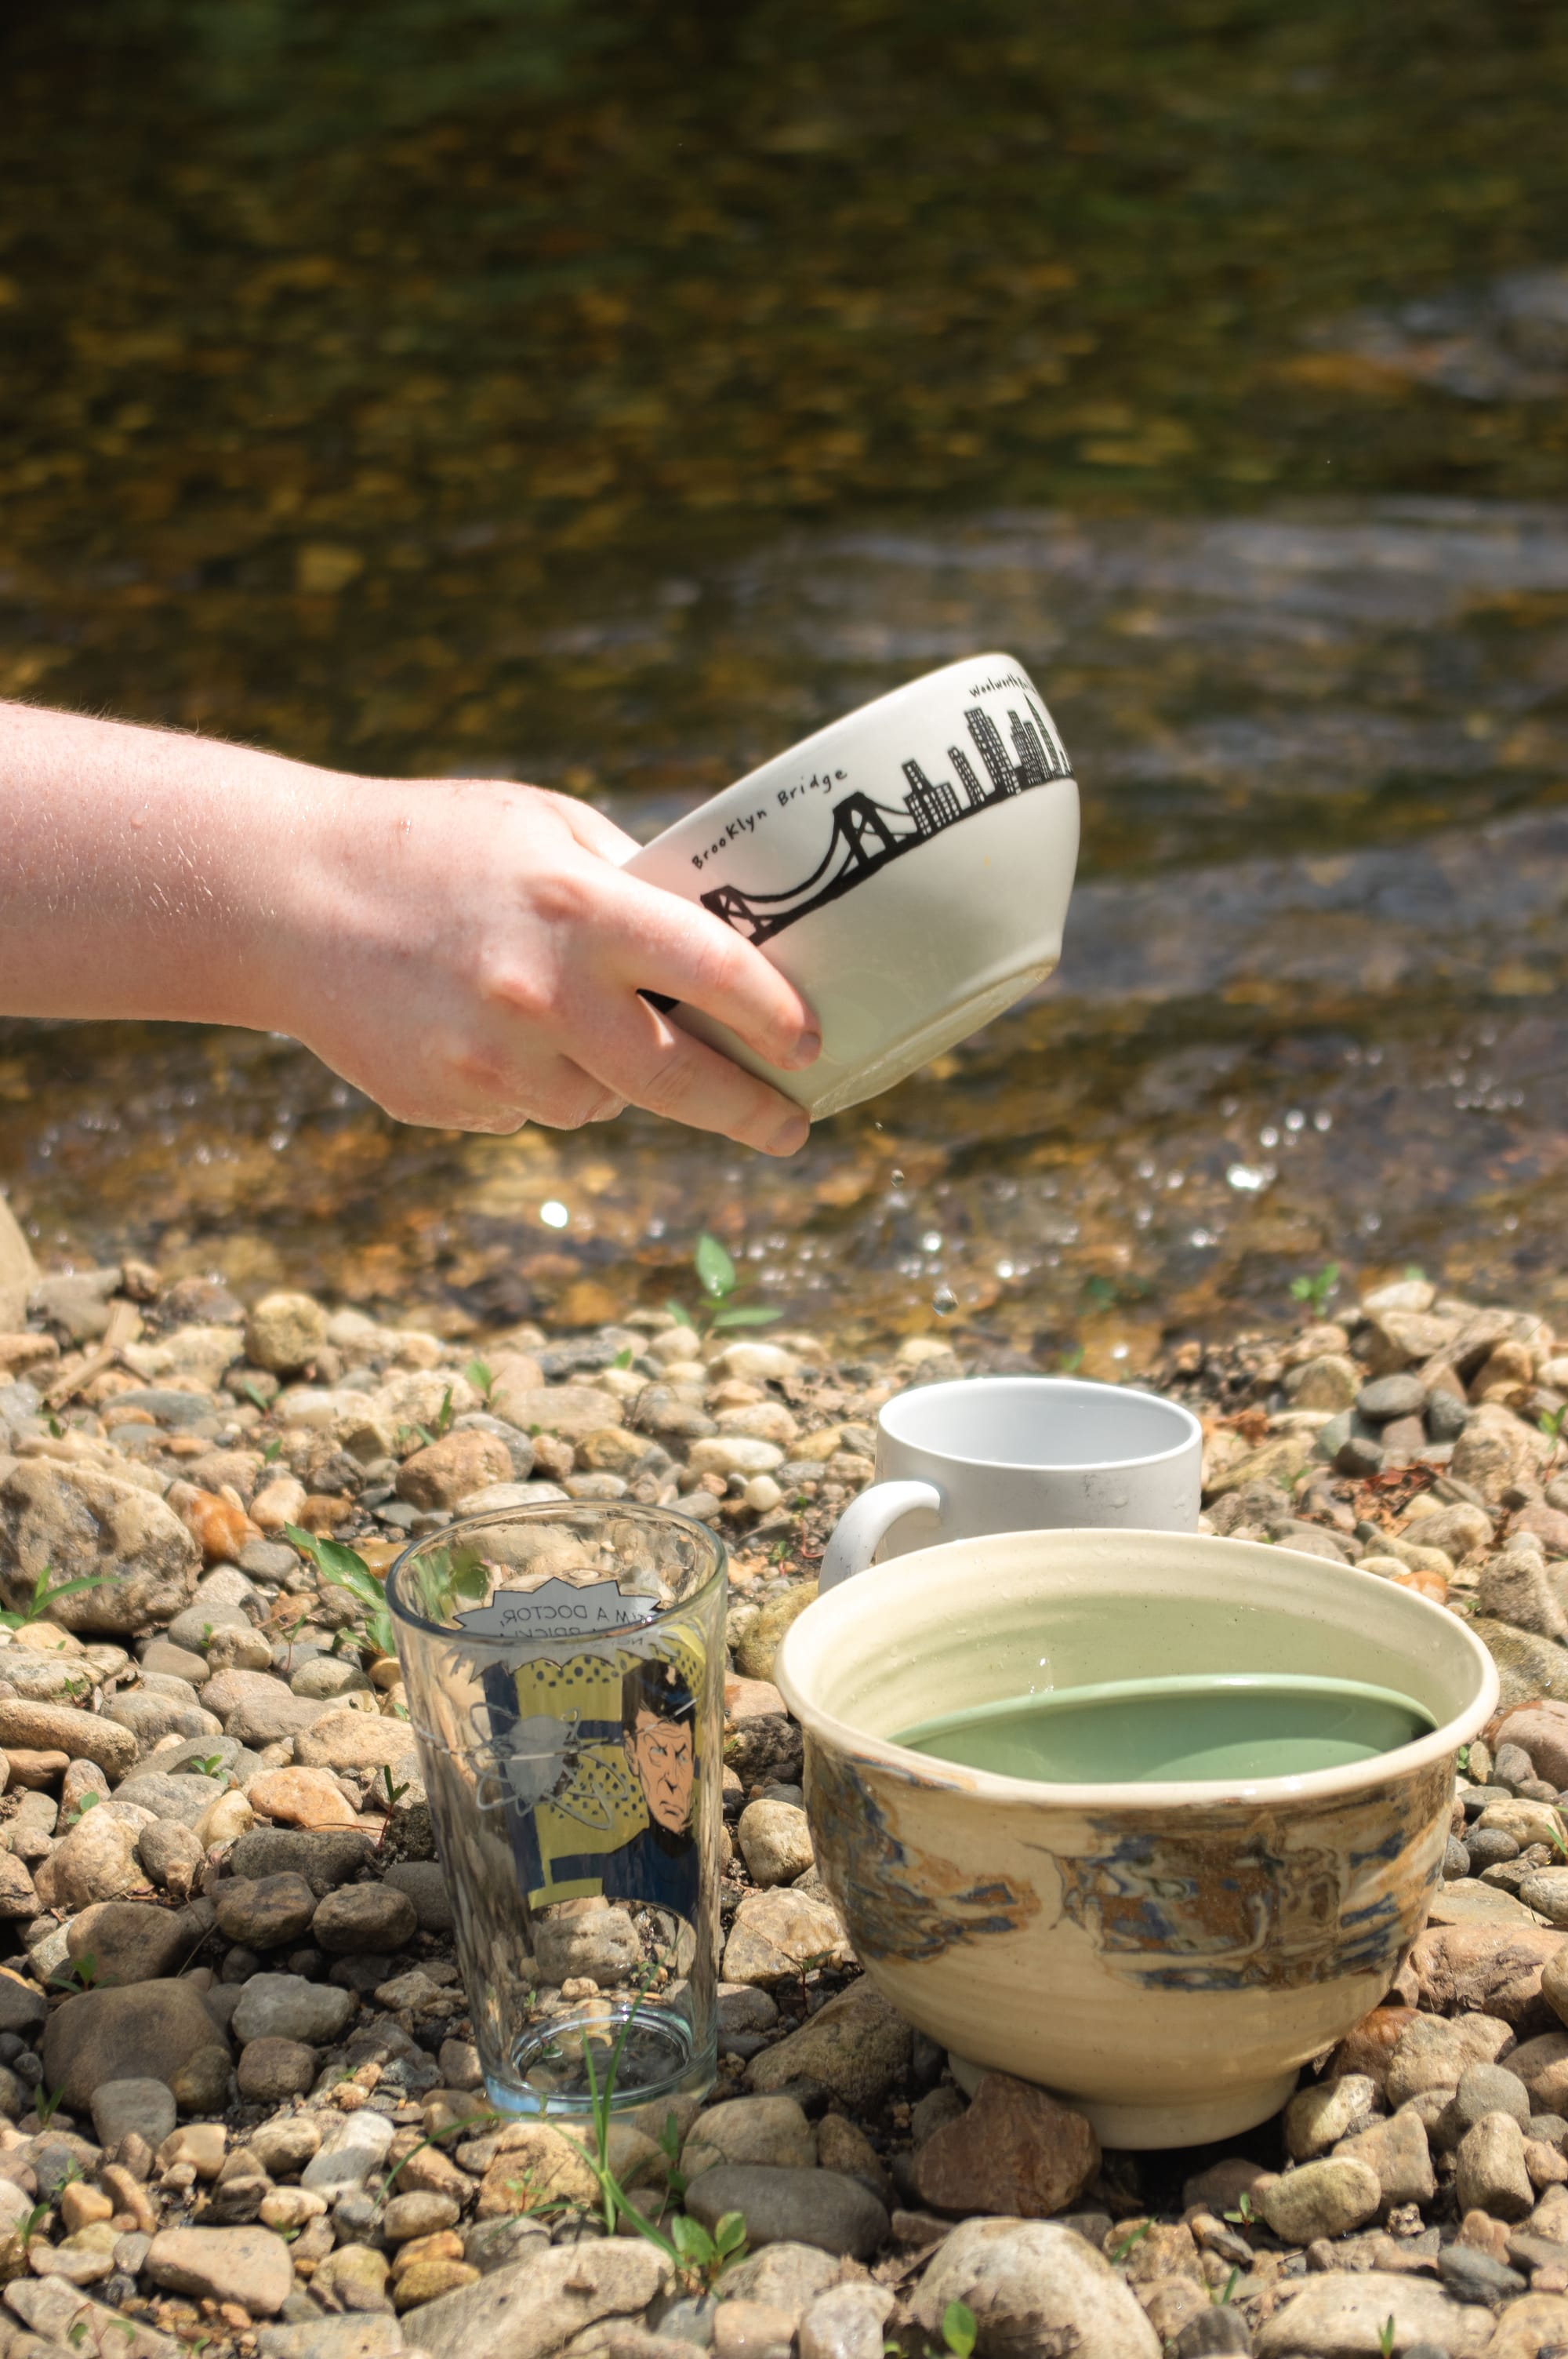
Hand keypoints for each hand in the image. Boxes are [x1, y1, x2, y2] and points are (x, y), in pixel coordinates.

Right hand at [286, 773, 819, 1152]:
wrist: (282, 899)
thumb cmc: (429, 845)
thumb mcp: (543, 825)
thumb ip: (632, 879)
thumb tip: (726, 934)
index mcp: (582, 907)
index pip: (715, 973)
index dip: (777, 1017)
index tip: (814, 1046)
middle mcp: (545, 995)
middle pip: (680, 1082)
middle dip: (749, 1113)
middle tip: (790, 1130)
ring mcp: (494, 1062)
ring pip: (599, 1102)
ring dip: (609, 1075)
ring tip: (557, 1013)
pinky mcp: (451, 1103)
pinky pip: (527, 1110)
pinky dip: (532, 1080)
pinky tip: (483, 1024)